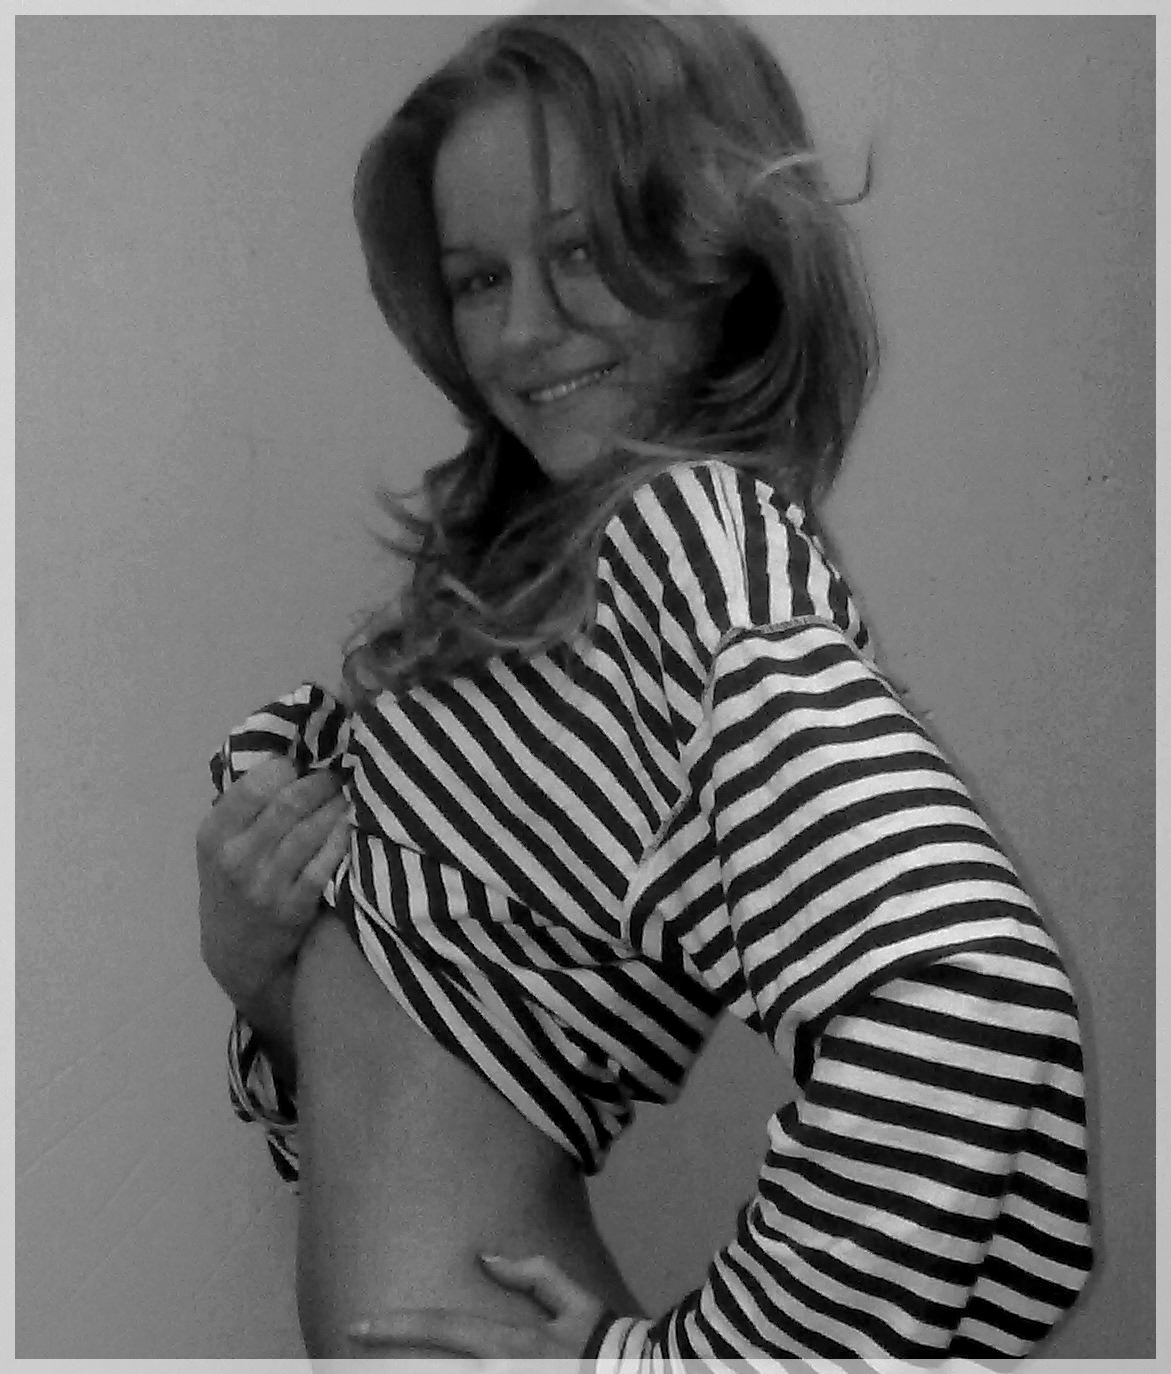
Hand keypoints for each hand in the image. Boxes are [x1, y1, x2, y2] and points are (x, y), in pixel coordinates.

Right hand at [196, 757, 349, 1040]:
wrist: (236, 952)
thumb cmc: (232, 883)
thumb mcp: (220, 843)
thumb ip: (244, 805)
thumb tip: (288, 752)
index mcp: (214, 833)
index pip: (257, 783)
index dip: (289, 766)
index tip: (307, 760)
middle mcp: (236, 857)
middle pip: (289, 802)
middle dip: (321, 781)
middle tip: (338, 773)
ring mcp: (265, 884)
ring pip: (311, 829)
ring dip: (336, 805)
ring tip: (349, 792)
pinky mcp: (293, 906)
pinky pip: (325, 862)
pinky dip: (342, 837)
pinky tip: (351, 824)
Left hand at [347, 1253, 611, 1363]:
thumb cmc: (605, 1344)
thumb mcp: (576, 1300)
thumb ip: (532, 1274)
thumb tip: (486, 1258)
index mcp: (509, 1343)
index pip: (440, 1327)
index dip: (394, 1326)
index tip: (356, 1325)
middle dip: (393, 1368)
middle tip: (358, 1355)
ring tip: (381, 1370)